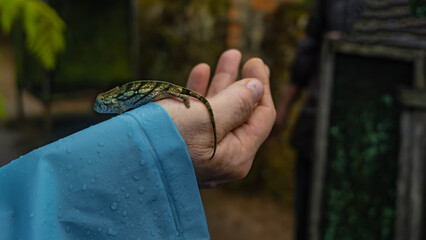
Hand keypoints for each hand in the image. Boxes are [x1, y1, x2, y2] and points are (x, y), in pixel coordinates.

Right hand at [158, 49, 275, 186]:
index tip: (255, 62)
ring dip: (223, 82)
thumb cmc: (167, 140)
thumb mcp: (207, 117)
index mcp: (237, 155)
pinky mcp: (184, 144)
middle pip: (242, 113)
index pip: (262, 117)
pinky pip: (199, 115)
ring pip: (220, 111)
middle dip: (243, 82)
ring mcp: (204, 151)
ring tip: (227, 56)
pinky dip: (201, 93)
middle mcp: (224, 156)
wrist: (122, 163)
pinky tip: (201, 71)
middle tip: (246, 58)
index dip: (262, 87)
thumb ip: (237, 102)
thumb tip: (257, 87)